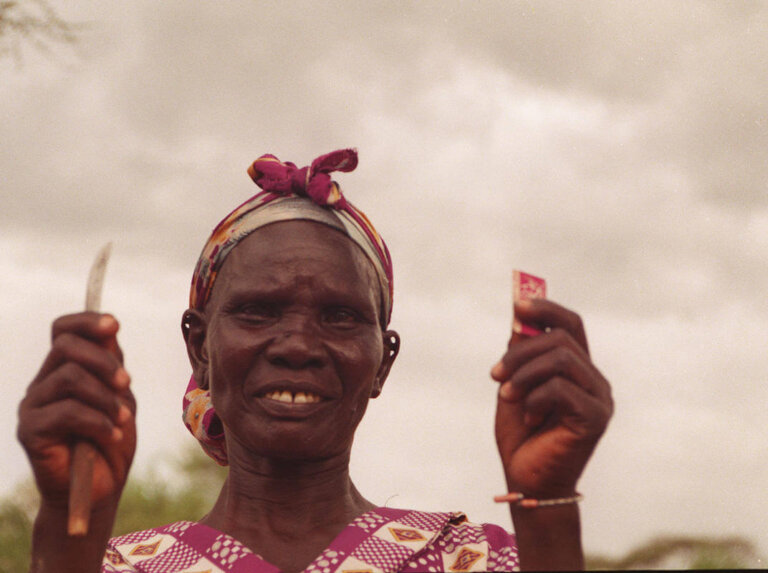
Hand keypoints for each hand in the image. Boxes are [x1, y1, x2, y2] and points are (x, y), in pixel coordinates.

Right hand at [17, 313, 135, 512]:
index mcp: (64, 370)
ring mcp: (33, 406)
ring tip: (121, 419)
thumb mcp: (120, 397)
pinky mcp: (29, 431)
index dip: (86, 321)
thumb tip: (109, 329)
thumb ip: (112, 366)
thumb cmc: (111, 441)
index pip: (63, 330)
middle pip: (65, 346)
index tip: (114, 325)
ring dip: (105, 397)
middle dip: (104, 361)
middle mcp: (44, 383)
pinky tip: (112, 435)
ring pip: (70, 377)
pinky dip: (98, 421)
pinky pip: (67, 411)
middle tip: (126, 384)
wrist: (100, 490)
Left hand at [491, 299, 611, 497]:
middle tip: (494, 374)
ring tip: (505, 395)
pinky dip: (534, 398)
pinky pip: (561, 388)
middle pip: (561, 339)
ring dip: (523, 374)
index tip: (517, 305)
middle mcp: (595, 380)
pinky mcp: (595, 418)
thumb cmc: (522, 435)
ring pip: (560, 359)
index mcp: (578, 369)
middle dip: (520, 351)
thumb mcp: (515, 386)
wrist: (526, 480)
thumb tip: (519, 318)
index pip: (572, 324)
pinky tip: (526, 416)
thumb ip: (520, 355)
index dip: (546, 309)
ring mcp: (599, 399)